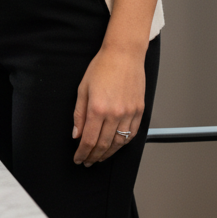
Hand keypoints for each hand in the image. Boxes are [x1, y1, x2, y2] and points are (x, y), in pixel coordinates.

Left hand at [72, 43, 144, 165]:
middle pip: (103, 144)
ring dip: (108, 154)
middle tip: (87, 162)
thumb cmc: (101, 68)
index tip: (78, 158)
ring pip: (118, 143)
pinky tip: (115, 147)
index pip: (89, 139)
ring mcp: (129, 114)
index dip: (82, 152)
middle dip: (93, 156)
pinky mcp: (140, 112)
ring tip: (99, 158)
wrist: (123, 56)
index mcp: (97, 108)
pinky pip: (131, 135)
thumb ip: (79, 114)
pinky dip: (122, 144)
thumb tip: (76, 134)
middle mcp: (115, 114)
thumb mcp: (82, 89)